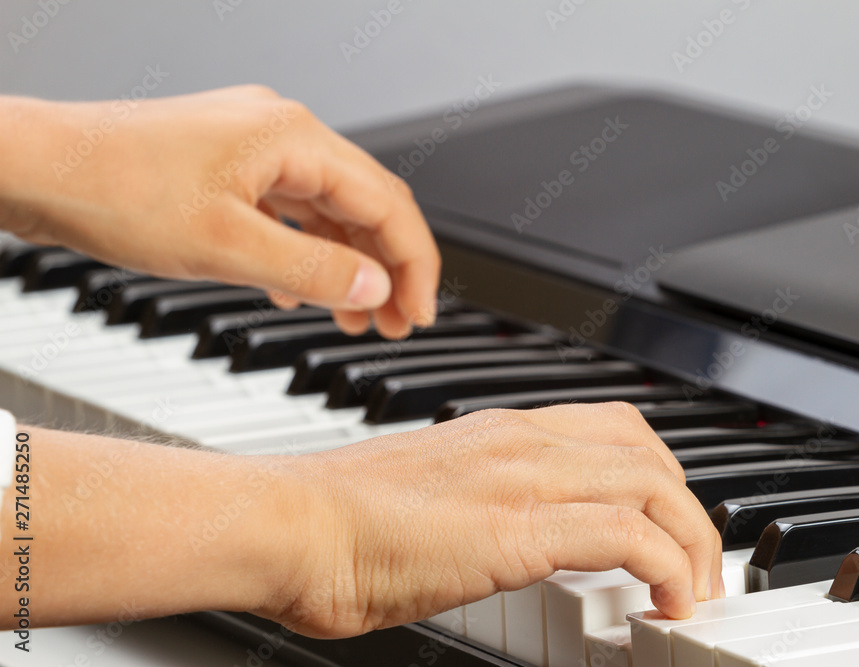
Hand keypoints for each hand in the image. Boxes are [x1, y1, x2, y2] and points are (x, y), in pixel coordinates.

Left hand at [0, 87, 439, 337]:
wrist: (31, 168)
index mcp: (294, 138)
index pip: (388, 204)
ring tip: (357, 317)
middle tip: (396, 323)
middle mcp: (281, 133)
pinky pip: (287, 211)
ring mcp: (252, 148)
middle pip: (364, 205)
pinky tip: (298, 290)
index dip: (414, 265)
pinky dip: (304, 253)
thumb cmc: (111, 189)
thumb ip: (314, 268)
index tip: (420, 314)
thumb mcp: (227, 245)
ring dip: (347, 265)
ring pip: (326, 211)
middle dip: (387, 268)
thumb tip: (374, 287)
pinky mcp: (226, 167)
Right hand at [264, 403, 723, 637]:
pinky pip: (627, 535)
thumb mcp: (430, 497)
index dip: (657, 474)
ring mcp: (522, 476)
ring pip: (652, 484)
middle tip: (695, 562)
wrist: (289, 524)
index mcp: (501, 430)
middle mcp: (521, 440)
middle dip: (688, 507)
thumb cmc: (338, 519)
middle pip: (647, 451)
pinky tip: (666, 602)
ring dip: (691, 539)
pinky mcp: (517, 527)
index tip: (668, 521)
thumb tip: (509, 542)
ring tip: (693, 589)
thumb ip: (481, 505)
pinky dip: (666, 566)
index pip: (611, 428)